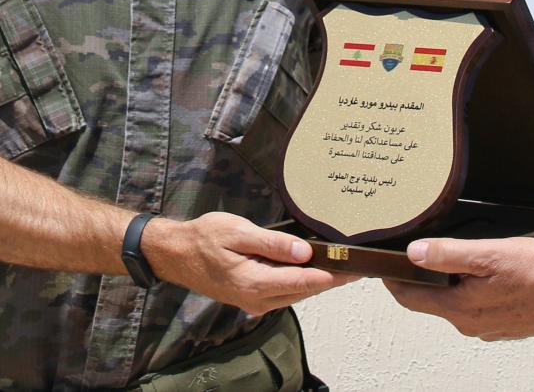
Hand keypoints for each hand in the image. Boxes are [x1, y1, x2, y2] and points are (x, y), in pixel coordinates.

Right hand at [147, 212, 355, 314]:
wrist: (176, 254)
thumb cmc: (204, 238)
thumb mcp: (238, 232)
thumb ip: (273, 244)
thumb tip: (305, 252)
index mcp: (255, 283)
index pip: (305, 281)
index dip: (334, 275)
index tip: (355, 268)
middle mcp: (257, 299)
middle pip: (305, 290)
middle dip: (332, 279)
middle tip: (358, 266)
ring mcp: (254, 302)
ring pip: (296, 293)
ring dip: (318, 281)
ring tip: (343, 266)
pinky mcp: (251, 298)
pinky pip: (284, 292)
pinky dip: (301, 282)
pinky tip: (312, 269)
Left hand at [385, 236, 533, 340]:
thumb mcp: (489, 253)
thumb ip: (448, 254)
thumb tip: (414, 254)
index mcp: (460, 308)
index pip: (410, 297)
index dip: (393, 279)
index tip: (384, 265)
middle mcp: (471, 324)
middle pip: (432, 299)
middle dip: (421, 277)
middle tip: (416, 253)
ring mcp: (489, 327)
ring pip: (456, 301)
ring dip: (450, 282)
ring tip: (455, 256)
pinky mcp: (505, 324)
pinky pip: (478, 305)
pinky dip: (473, 289)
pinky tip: (487, 272)